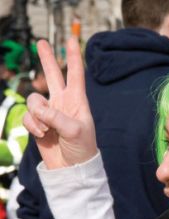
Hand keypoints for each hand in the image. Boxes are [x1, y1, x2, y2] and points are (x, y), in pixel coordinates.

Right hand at [22, 38, 96, 168]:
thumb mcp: (75, 132)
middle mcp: (63, 104)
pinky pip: (28, 117)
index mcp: (78, 101)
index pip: (75, 75)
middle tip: (41, 41)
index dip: (73, 57)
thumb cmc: (82, 149)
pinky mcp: (38, 124)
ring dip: (36, 114)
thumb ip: (57, 118)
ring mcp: (49, 113)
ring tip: (46, 129)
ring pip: (33, 100)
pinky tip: (42, 135)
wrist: (72, 170)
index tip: (72, 40)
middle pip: (52, 76)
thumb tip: (39, 109)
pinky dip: (32, 125)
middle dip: (46, 59)